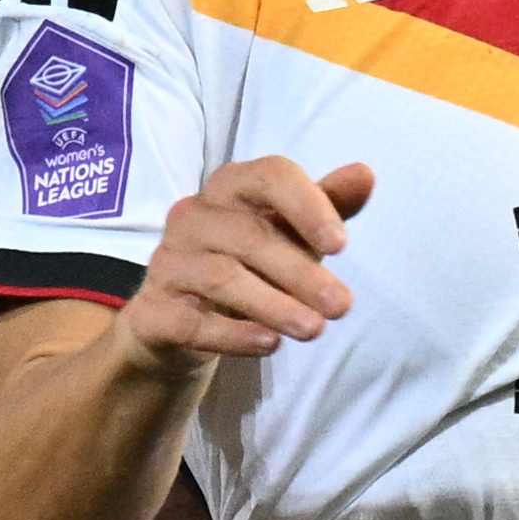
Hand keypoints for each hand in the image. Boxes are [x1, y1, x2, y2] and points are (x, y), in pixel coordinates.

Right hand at [125, 158, 373, 369]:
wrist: (179, 325)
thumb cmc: (247, 264)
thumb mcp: (291, 234)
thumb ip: (327, 206)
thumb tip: (365, 174)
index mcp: (230, 187)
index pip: (269, 175)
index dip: (307, 205)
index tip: (341, 246)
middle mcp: (192, 216)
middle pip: (248, 235)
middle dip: (301, 272)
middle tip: (342, 306)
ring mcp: (167, 263)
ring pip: (222, 278)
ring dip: (274, 305)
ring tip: (315, 330)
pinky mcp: (152, 311)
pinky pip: (191, 321)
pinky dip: (232, 334)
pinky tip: (269, 344)